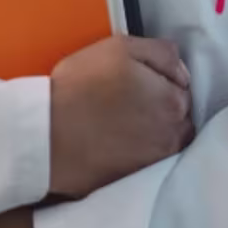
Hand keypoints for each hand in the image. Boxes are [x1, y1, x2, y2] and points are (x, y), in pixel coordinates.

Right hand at [48, 35, 192, 198]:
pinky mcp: (135, 179)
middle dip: (161, 106)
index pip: (182, 87)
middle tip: (129, 100)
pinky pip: (147, 163)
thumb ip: (161, 53)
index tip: (138, 80)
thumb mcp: (120, 48)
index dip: (159, 79)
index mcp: (173, 100)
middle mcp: (172, 135)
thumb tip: (182, 71)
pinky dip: (138, 153)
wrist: (45, 134)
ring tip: (123, 122)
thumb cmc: (79, 86)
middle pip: (179, 116)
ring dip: (154, 131)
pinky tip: (117, 142)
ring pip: (166, 141)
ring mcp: (155, 161)